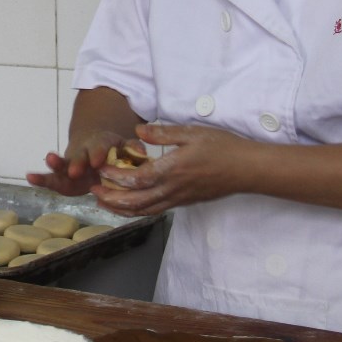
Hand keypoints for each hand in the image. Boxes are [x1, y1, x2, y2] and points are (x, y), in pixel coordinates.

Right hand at [27, 129, 126, 195]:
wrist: (94, 148)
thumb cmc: (114, 151)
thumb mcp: (126, 146)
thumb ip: (133, 149)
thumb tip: (142, 152)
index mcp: (102, 146)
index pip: (101, 148)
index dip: (99, 154)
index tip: (98, 161)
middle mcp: (83, 153)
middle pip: (79, 156)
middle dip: (76, 163)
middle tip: (74, 170)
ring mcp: (71, 164)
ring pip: (62, 164)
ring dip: (56, 164)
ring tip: (48, 160)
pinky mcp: (62, 177)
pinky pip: (51, 178)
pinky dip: (41, 178)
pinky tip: (29, 177)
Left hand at [92, 122, 249, 216]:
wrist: (248, 170)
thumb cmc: (223, 148)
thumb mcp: (192, 133)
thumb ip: (163, 133)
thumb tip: (137, 131)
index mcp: (173, 170)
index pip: (138, 179)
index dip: (116, 177)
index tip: (101, 170)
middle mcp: (174, 189)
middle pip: (136, 201)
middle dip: (112, 199)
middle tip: (93, 192)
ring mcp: (179, 198)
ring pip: (145, 210)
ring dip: (122, 209)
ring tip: (104, 203)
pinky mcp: (185, 202)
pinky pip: (157, 210)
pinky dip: (139, 210)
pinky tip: (131, 205)